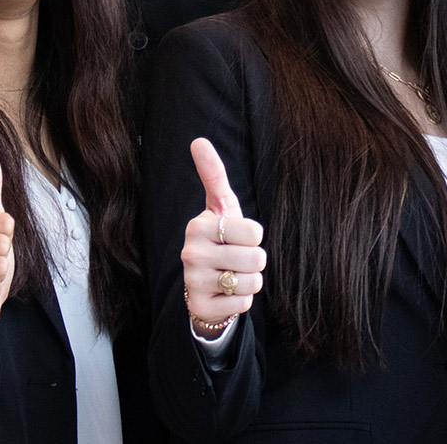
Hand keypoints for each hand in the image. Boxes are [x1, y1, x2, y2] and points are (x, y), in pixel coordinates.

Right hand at [181, 137, 265, 333]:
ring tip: (232, 276)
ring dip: (249, 281)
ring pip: (252, 282)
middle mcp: (191, 253)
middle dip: (254, 261)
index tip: (236, 237)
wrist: (204, 285)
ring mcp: (193, 281)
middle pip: (256, 258)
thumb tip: (198, 140)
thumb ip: (213, 175)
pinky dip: (241, 301)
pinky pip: (243, 303)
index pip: (254, 231)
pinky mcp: (200, 306)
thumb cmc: (220, 239)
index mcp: (198, 225)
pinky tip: (225, 294)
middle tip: (236, 260)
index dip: (253, 237)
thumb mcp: (220, 208)